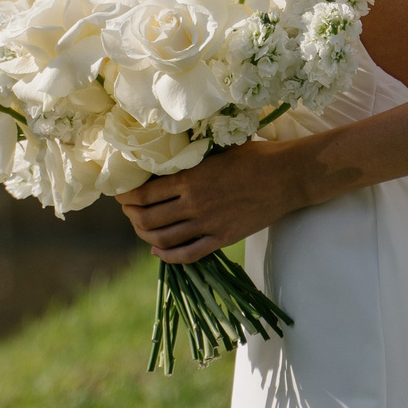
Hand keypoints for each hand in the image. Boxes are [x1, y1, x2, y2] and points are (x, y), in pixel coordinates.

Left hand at [114, 140, 304, 262]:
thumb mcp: (216, 151)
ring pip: (163, 239)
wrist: (286, 177)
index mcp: (189, 179)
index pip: (144, 194)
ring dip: (145, 235)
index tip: (122, 195)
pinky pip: (187, 254)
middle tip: (129, 211)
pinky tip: (158, 250)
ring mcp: (207, 224)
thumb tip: (166, 163)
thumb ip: (191, 161)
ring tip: (141, 228)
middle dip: (132, 216)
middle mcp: (193, 204)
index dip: (127, 197)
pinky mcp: (222, 239)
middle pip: (147, 218)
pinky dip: (167, 256)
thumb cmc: (254, 156)